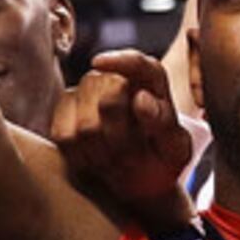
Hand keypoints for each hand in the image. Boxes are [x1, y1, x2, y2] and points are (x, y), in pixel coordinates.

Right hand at [52, 50, 196, 222]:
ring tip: (117, 162)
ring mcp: (85, 91)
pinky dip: (82, 158)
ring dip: (104, 153)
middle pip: (108, 99)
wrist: (139, 178)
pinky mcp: (63, 111)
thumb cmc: (162, 158)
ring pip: (86, 125)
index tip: (99, 64)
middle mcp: (115, 78)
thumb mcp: (175, 147)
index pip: (136, 63)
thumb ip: (163, 122)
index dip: (120, 61)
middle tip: (133, 158)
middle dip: (122, 138)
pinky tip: (96, 162)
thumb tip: (141, 98)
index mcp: (151, 79)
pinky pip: (65, 137)